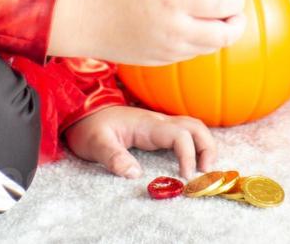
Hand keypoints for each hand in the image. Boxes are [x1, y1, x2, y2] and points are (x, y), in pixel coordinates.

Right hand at [47, 0, 246, 64]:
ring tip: (218, 19)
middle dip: (237, 22)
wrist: (91, 22)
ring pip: (211, 47)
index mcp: (177, 2)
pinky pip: (193, 53)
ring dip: (221, 33)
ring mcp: (170, 49)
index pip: (224, 5)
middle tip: (235, 12)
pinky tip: (196, 29)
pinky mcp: (163, 61)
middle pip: (226, 34)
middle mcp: (177, 29)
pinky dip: (202, 42)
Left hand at [62, 105, 217, 179]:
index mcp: (147, 124)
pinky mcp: (157, 130)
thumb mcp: (95, 144)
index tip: (185, 176)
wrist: (82, 113)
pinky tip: (194, 160)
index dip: (187, 155)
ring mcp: (159, 124)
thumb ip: (113, 157)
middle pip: (195, 126)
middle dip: (207, 147)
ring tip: (204, 168)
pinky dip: (195, 144)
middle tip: (206, 172)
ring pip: (192, 127)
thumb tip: (134, 174)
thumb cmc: (89, 128)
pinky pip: (184, 132)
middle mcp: (158, 121)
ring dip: (204, 144)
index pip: (179, 134)